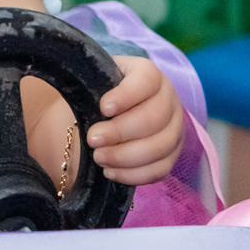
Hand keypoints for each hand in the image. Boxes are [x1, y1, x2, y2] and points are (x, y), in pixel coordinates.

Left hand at [86, 56, 182, 184]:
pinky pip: (160, 169)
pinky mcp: (171, 155)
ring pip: (160, 146)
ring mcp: (174, 128)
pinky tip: (110, 172)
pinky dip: (133, 174)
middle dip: (120, 132)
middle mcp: (168, 98)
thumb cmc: (93, 97)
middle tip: (92, 139)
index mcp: (148, 74)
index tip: (103, 108)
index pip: (146, 80)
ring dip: (125, 156)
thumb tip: (76, 91)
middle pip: (155, 118)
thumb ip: (82, 85)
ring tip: (99, 157)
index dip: (126, 95)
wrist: (99, 121)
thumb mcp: (88, 84)